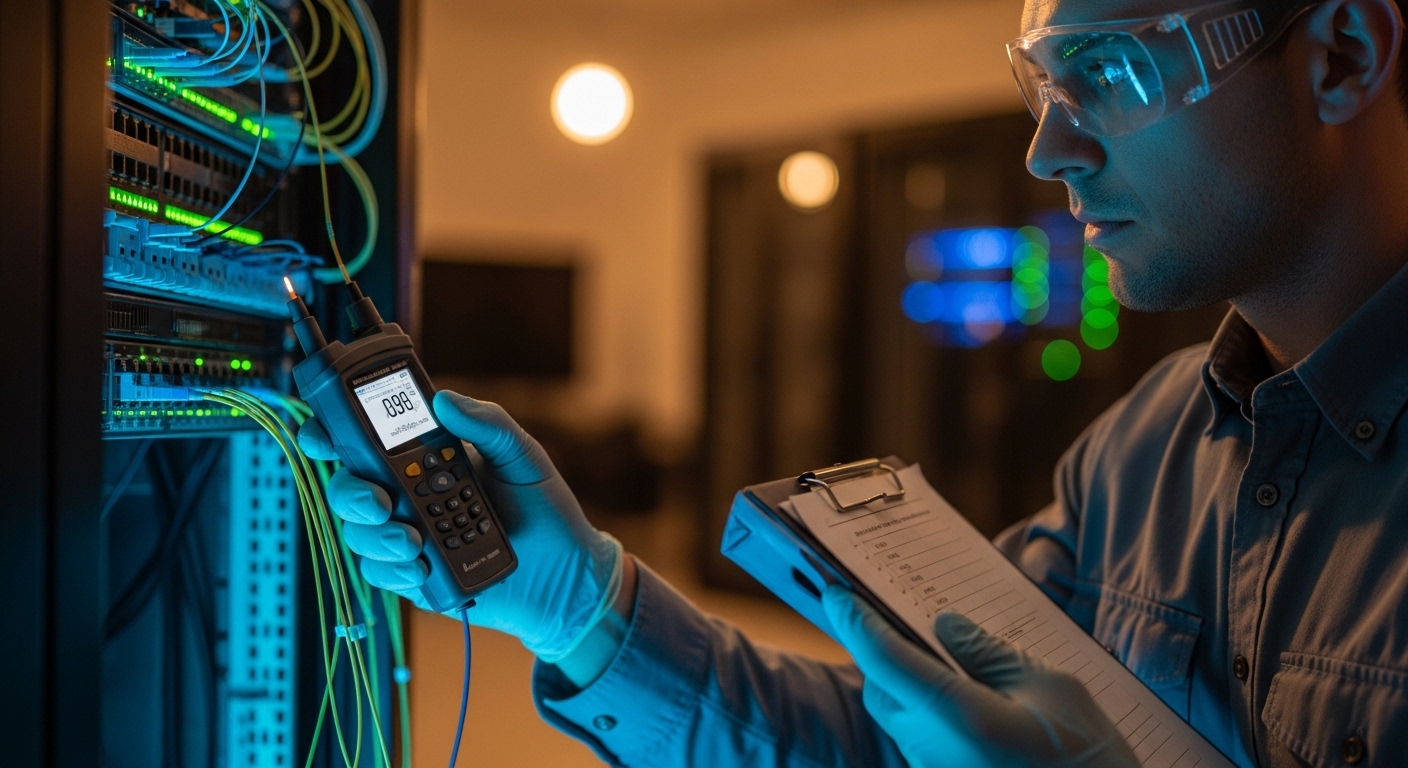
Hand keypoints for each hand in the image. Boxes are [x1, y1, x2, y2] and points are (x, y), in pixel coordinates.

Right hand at [298, 390, 621, 661]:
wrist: (564, 573)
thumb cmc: (545, 508)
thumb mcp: (522, 455)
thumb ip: (488, 423)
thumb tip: (445, 400)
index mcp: (426, 458)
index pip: (366, 441)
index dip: (332, 435)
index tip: (323, 437)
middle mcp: (409, 495)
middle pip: (349, 488)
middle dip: (353, 494)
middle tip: (382, 503)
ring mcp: (408, 535)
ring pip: (359, 533)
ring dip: (377, 537)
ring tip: (415, 543)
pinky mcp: (414, 575)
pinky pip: (380, 573)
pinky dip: (395, 569)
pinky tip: (422, 566)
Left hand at [822, 586, 1137, 767]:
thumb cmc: (1088, 759)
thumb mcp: (1052, 688)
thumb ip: (990, 653)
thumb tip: (945, 626)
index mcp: (956, 716)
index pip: (883, 657)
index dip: (855, 619)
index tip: (836, 591)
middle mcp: (932, 749)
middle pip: (883, 689)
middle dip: (886, 652)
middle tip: (905, 619)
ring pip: (901, 717)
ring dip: (911, 685)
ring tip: (949, 659)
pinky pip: (923, 740)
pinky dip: (931, 713)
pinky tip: (967, 700)